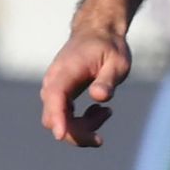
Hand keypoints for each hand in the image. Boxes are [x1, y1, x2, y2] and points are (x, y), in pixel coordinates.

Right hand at [40, 25, 131, 147]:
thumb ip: (107, 80)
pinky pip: (64, 118)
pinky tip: (100, 111)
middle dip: (77, 131)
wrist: (97, 33)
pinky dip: (81, 123)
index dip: (57, 117)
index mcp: (66, 71)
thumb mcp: (117, 62)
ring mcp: (54, 90)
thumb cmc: (109, 47)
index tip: (61, 135)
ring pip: (58, 121)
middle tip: (107, 118)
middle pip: (53, 117)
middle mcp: (54, 81)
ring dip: (82, 127)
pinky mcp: (59, 96)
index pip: (55, 96)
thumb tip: (98, 96)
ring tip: (107, 111)